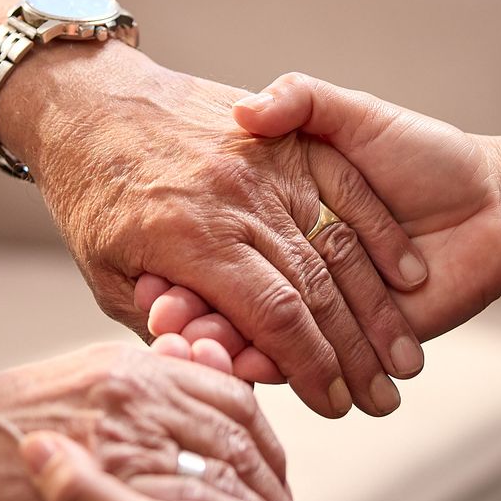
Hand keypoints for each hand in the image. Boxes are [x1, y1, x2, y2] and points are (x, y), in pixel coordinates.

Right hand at [0, 341, 299, 500]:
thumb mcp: (52, 399)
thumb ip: (110, 404)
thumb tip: (149, 423)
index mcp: (118, 365)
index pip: (223, 386)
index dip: (254, 429)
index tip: (264, 465)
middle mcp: (128, 386)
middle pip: (235, 420)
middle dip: (266, 467)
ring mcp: (116, 429)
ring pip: (217, 459)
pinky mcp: (100, 479)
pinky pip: (179, 500)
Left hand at [2, 46, 427, 418]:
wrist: (92, 98)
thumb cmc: (92, 193)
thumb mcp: (104, 270)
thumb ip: (158, 321)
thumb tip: (210, 362)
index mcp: (190, 238)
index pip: (271, 315)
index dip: (307, 366)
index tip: (330, 401)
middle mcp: (237, 201)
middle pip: (314, 288)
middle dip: (352, 353)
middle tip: (379, 397)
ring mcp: (269, 166)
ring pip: (338, 246)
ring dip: (376, 308)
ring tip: (403, 358)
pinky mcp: (290, 139)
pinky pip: (347, 190)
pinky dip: (381, 238)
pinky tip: (407, 280)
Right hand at [142, 73, 500, 351]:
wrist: (495, 203)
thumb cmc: (423, 152)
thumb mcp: (351, 113)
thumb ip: (301, 100)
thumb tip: (250, 109)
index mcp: (272, 211)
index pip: (211, 242)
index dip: (181, 257)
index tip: (155, 271)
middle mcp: (284, 260)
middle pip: (224, 293)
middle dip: (193, 310)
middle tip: (164, 321)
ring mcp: (314, 307)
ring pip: (254, 330)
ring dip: (224, 344)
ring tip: (196, 350)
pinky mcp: (349, 345)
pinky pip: (298, 360)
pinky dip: (274, 367)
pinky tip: (249, 371)